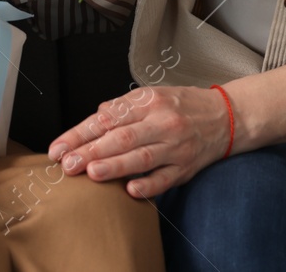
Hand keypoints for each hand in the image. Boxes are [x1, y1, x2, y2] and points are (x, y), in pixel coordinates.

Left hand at [47, 85, 232, 197]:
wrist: (226, 116)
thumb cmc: (183, 106)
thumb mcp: (154, 95)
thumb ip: (124, 107)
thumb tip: (97, 116)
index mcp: (149, 101)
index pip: (108, 117)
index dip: (81, 133)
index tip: (59, 147)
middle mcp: (162, 121)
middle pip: (121, 137)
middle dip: (91, 151)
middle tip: (67, 163)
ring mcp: (175, 146)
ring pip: (141, 156)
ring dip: (115, 165)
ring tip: (91, 173)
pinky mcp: (186, 167)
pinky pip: (165, 178)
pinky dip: (148, 184)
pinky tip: (131, 190)